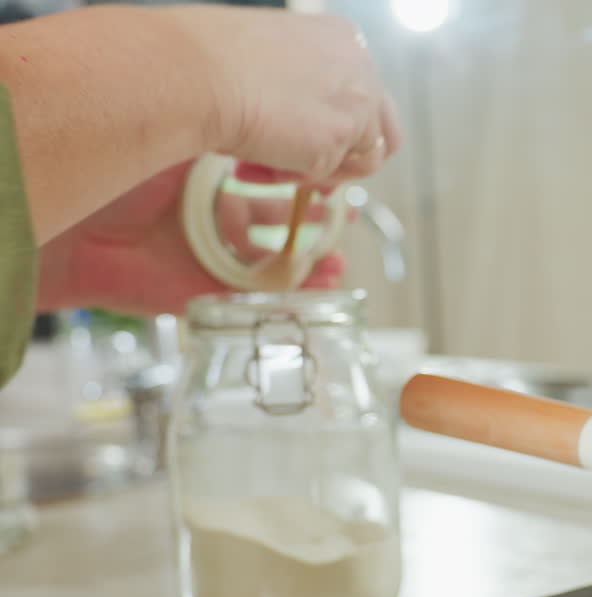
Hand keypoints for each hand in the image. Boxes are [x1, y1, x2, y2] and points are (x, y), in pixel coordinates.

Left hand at [36, 162, 343, 315]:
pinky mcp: (199, 292)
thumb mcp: (182, 147)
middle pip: (275, 224)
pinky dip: (287, 295)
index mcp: (207, 181)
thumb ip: (226, 143)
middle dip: (314, 227)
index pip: (265, 181)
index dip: (301, 184)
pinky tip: (314, 287)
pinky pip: (252, 297)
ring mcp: (206, 257)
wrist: (73, 228)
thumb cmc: (119, 177)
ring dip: (308, 265)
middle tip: (343, 223)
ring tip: (338, 264)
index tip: (331, 182)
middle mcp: (210, 218)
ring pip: (271, 264)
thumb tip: (274, 129)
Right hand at [167, 5, 402, 184]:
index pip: (362, 95)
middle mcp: (361, 66)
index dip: (332, 127)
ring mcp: (358, 101)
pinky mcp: (342, 135)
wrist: (192, 73)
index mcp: (342, 39)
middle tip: (299, 168)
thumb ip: (302, 90)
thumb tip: (304, 127)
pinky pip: (330, 175)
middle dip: (344, 158)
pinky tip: (257, 163)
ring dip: (316, 171)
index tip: (293, 138)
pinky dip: (296, 178)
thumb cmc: (207, 61)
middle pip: (380, 131)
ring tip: (264, 163)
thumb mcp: (268, 64)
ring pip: (363, 160)